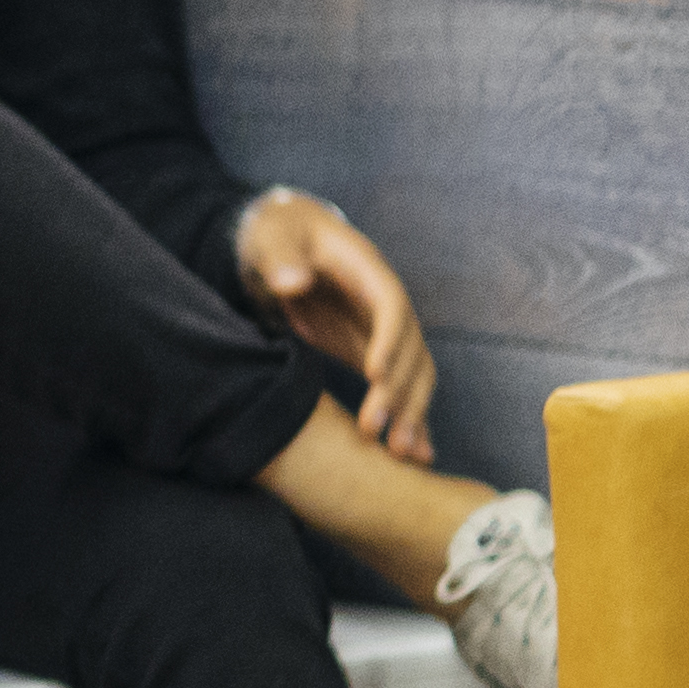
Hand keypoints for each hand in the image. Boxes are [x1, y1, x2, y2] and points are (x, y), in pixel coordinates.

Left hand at [243, 190, 439, 460]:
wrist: (284, 239)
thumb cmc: (279, 233)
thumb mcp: (274, 237)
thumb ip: (282, 257)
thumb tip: (293, 282)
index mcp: (367, 271)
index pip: (390, 307)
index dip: (387, 340)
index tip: (374, 375)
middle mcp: (386, 304)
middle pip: (409, 348)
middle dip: (399, 391)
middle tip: (377, 430)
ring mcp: (382, 330)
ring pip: (413, 374)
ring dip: (411, 413)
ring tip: (401, 455)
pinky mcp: (371, 351)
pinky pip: (397, 386)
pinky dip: (408, 417)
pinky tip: (415, 454)